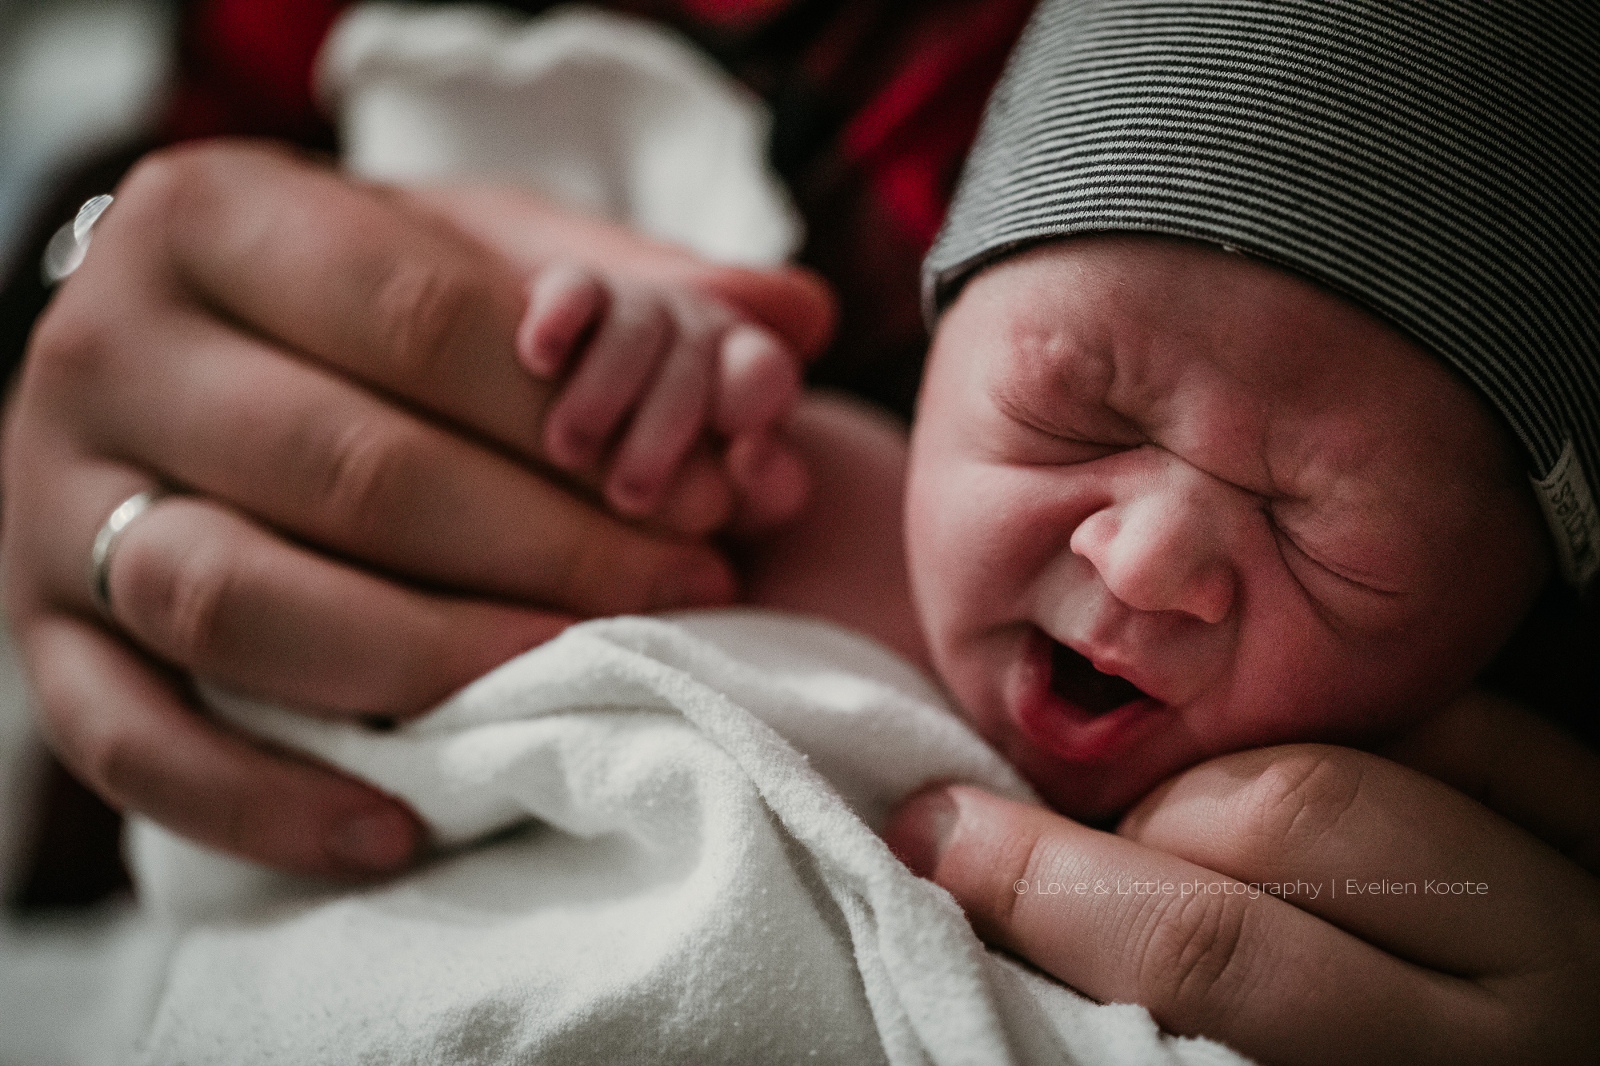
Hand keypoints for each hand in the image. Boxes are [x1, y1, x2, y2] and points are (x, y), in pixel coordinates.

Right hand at [1, 140, 833, 878]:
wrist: (174, 364)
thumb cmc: (354, 308)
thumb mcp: (473, 250)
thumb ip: (627, 277)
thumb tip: (795, 316)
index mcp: (211, 216)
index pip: (417, 314)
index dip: (581, 413)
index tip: (710, 490)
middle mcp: (102, 351)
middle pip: (346, 468)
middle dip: (546, 544)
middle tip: (688, 586)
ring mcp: (55, 505)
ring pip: (235, 602)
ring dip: (431, 658)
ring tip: (583, 676)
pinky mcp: (45, 640)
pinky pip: (132, 745)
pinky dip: (264, 799)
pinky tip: (398, 824)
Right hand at [884, 744, 1599, 1063]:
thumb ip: (1166, 1010)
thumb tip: (988, 896)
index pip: (1214, 958)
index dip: (1048, 888)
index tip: (937, 840)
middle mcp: (1538, 986)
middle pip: (1274, 823)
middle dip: (1128, 824)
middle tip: (1045, 842)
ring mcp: (1579, 887)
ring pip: (1345, 754)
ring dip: (1213, 779)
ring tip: (1176, 840)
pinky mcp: (1599, 811)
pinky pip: (1446, 719)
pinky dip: (1336, 733)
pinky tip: (1280, 781)